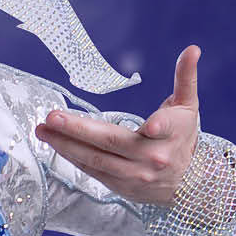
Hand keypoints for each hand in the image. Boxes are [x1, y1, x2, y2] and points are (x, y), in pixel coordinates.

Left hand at [33, 44, 203, 206]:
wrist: (187, 185)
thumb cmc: (183, 138)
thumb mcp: (188, 107)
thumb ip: (186, 78)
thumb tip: (193, 49)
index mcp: (171, 133)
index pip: (164, 128)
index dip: (158, 125)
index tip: (150, 124)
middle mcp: (152, 157)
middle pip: (112, 142)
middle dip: (79, 129)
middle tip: (52, 117)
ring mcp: (134, 174)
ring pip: (95, 159)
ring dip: (65, 145)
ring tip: (42, 130)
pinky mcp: (121, 185)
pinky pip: (91, 170)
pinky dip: (72, 157)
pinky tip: (54, 143)